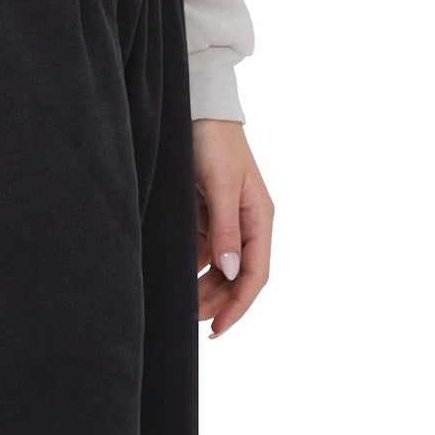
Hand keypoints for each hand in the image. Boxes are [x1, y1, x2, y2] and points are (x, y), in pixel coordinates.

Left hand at [194, 118, 272, 336]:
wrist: (197, 107)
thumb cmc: (215, 141)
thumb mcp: (222, 185)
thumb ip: (226, 228)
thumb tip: (231, 272)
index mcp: (259, 218)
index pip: (255, 273)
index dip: (239, 304)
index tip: (218, 328)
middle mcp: (246, 222)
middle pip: (236, 274)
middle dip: (217, 299)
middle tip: (192, 320)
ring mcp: (225, 217)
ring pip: (218, 264)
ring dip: (203, 285)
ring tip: (182, 303)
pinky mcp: (206, 210)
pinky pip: (201, 246)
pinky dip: (191, 263)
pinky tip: (175, 273)